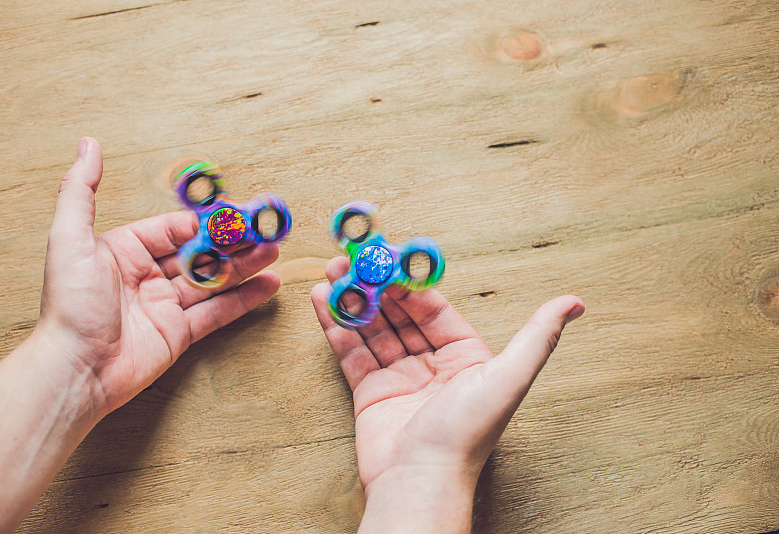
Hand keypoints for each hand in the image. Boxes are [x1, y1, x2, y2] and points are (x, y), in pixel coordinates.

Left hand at [38, 137, 280, 418]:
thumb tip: (88, 144)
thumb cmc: (69, 305)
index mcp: (124, 250)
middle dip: (234, 241)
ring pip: (213, 280)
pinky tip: (267, 285)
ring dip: (245, 266)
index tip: (235, 212)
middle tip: (266, 229)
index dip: (206, 220)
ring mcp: (165, 306)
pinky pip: (217, 312)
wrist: (75, 370)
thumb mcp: (70, 239)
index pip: (174, 228)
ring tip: (274, 251)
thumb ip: (80, 191)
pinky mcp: (180, 334)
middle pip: (199, 252)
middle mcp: (147, 276)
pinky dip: (244, 299)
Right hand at [311, 257, 583, 531]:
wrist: (420, 481)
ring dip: (353, 299)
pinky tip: (322, 300)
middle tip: (352, 257)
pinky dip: (337, 326)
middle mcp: (433, 364)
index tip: (388, 254)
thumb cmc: (467, 432)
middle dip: (376, 285)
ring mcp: (400, 378)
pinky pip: (352, 352)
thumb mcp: (508, 376)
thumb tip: (575, 302)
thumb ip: (538, 336)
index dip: (410, 280)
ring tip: (332, 271)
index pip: (434, 307)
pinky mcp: (370, 393)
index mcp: (466, 356)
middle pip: (400, 314)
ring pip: (374, 329)